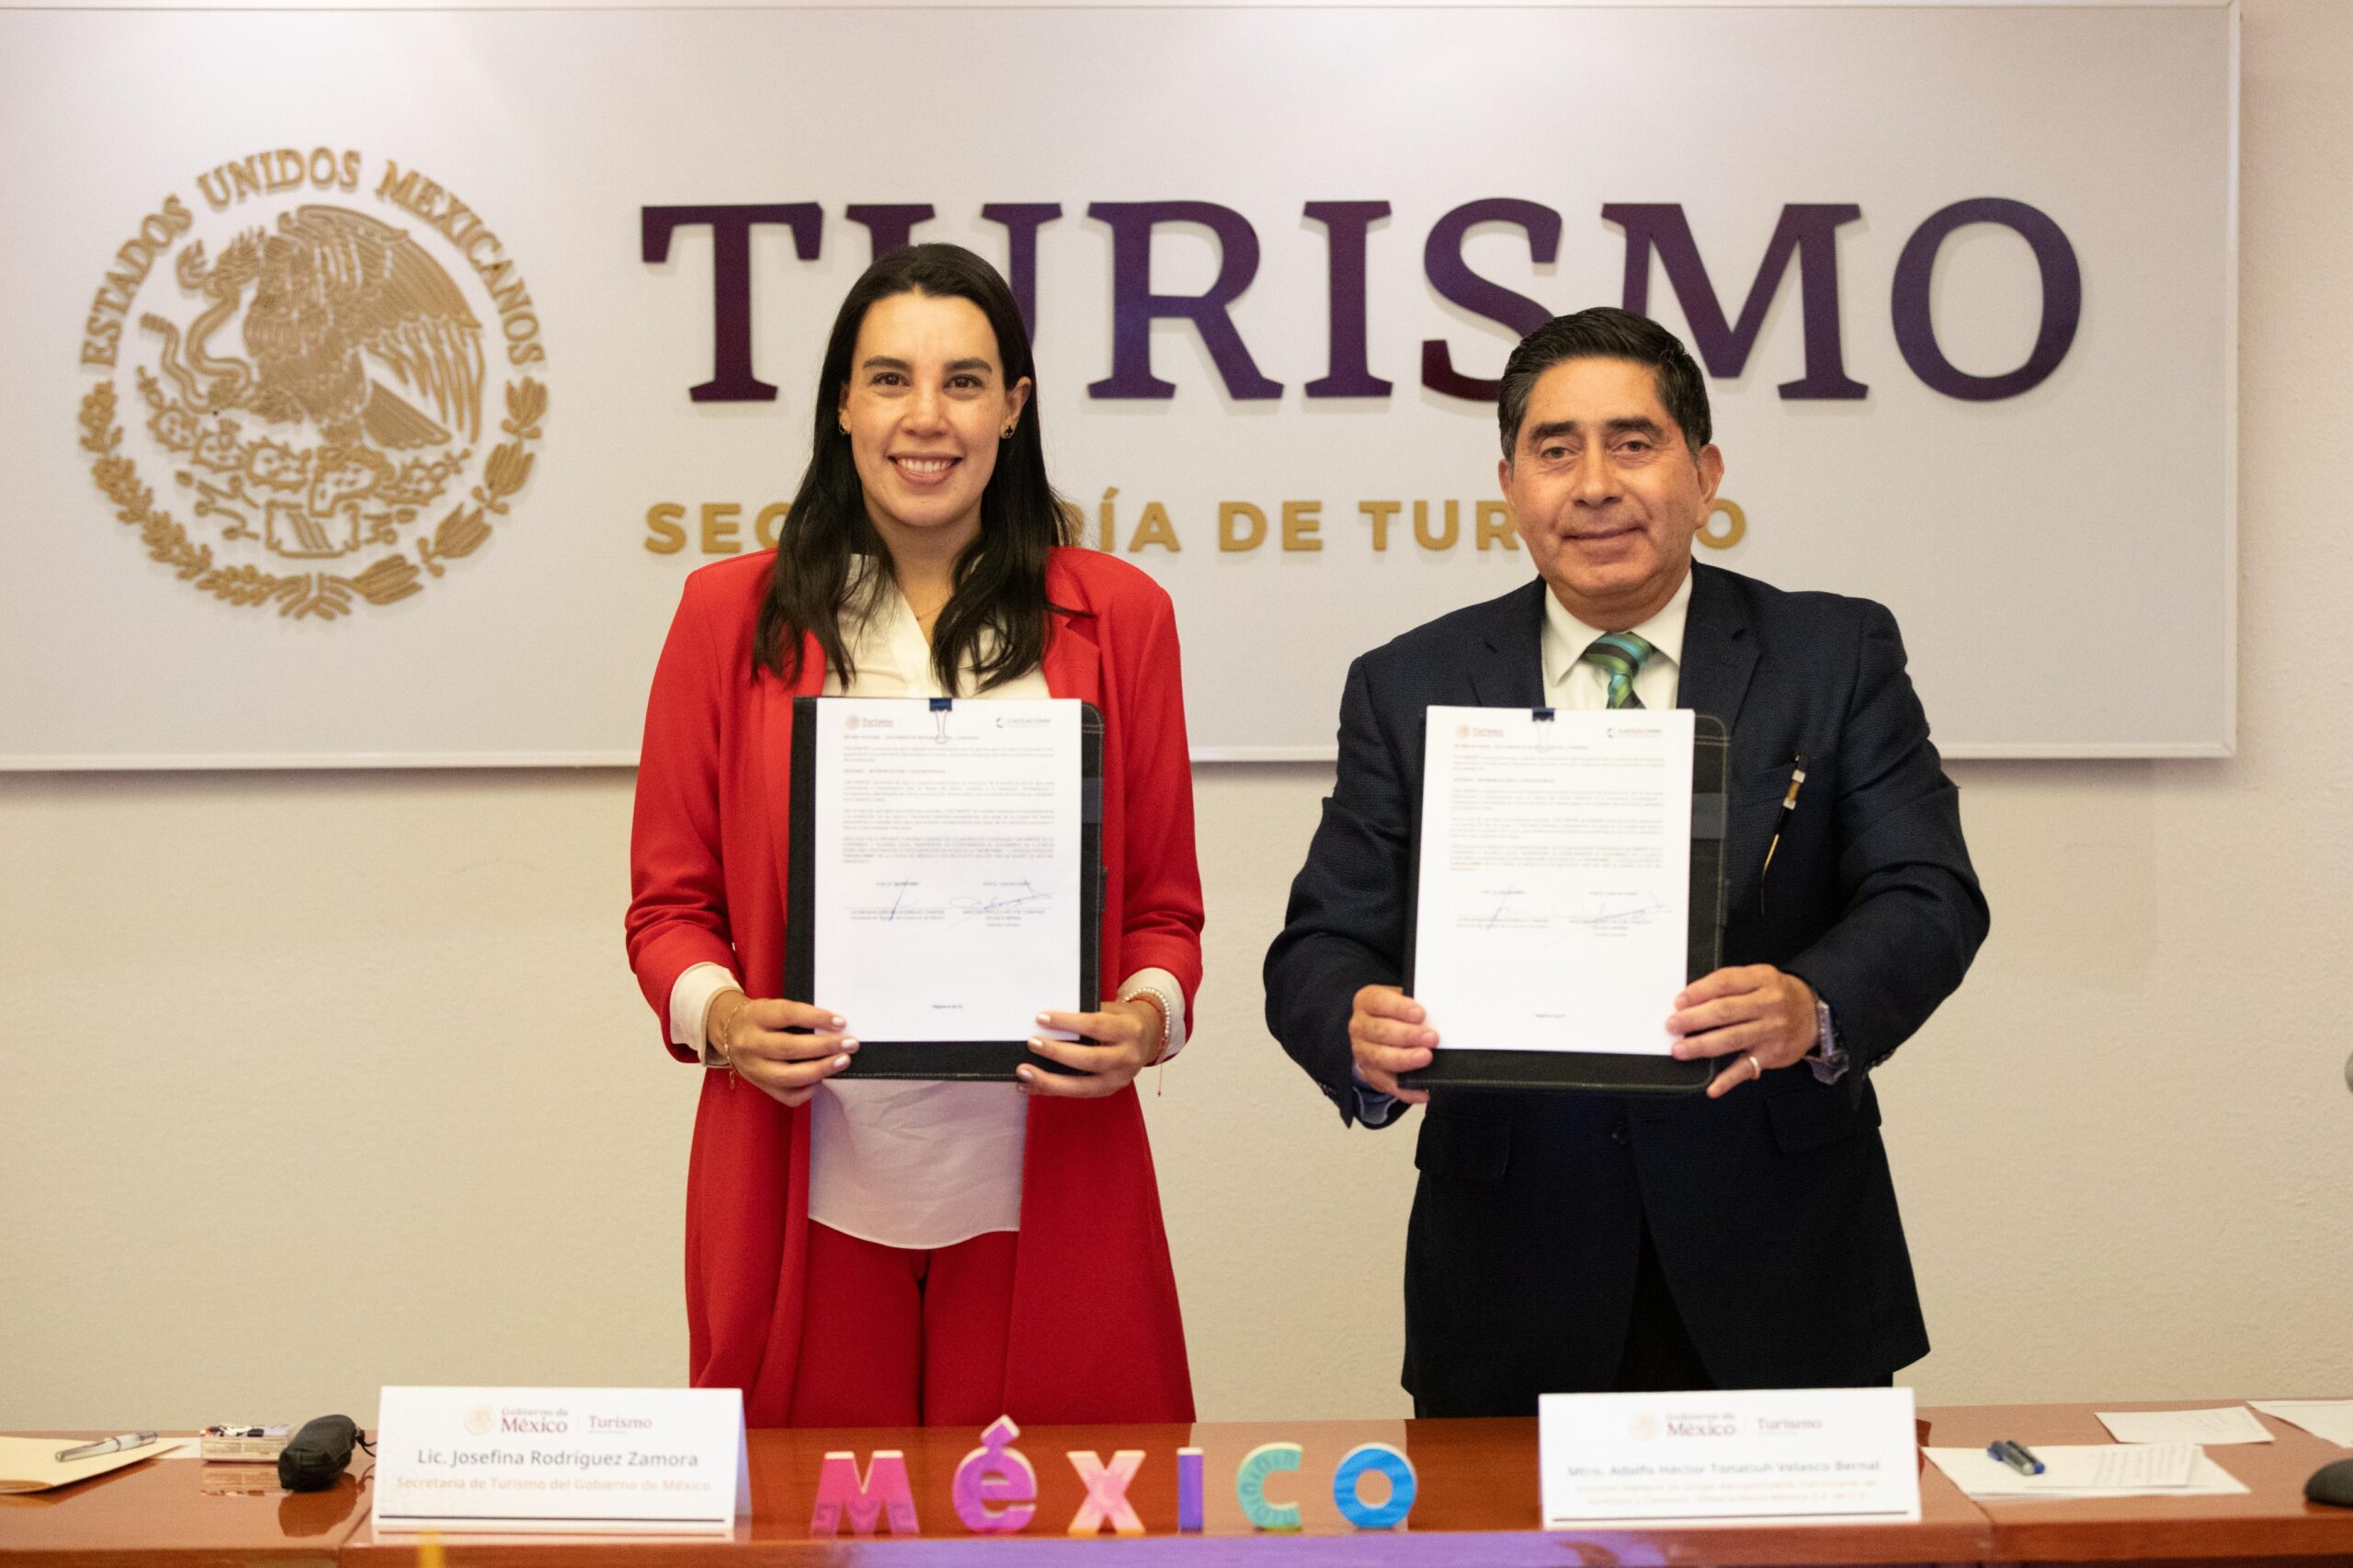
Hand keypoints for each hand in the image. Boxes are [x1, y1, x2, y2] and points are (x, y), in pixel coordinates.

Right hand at [707, 990, 856, 1107]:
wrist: (728, 1031)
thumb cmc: (760, 1017)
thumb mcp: (773, 1006)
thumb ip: (797, 1016)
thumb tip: (835, 1028)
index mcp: (756, 1017)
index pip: (788, 1015)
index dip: (816, 1018)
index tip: (841, 1022)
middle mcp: (750, 1043)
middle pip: (789, 1048)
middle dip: (825, 1047)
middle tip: (850, 1044)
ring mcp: (753, 1068)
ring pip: (788, 1076)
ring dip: (821, 1070)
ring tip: (842, 1061)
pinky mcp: (758, 1085)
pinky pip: (786, 1095)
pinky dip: (808, 1090)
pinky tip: (821, 1080)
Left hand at [1019, 998, 1163, 1097]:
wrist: (1147, 1038)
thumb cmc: (1122, 1021)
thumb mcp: (1111, 1010)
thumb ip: (1085, 1015)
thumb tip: (1044, 1023)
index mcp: (1129, 1030)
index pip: (1096, 1026)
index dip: (1067, 1023)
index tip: (1041, 1018)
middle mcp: (1127, 1057)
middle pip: (1090, 1059)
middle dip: (1058, 1053)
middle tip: (1033, 1043)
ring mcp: (1119, 1079)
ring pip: (1082, 1086)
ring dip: (1049, 1081)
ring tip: (1024, 1072)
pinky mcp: (1108, 1091)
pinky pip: (1076, 1094)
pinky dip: (1050, 1090)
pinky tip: (1030, 1085)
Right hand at [1350, 984, 1433, 1105]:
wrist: (1377, 1033)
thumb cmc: (1395, 1013)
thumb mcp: (1401, 999)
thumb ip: (1415, 1002)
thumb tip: (1439, 1012)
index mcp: (1366, 1002)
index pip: (1379, 1002)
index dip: (1399, 1008)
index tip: (1420, 1014)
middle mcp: (1360, 1027)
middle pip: (1381, 1031)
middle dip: (1408, 1035)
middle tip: (1432, 1038)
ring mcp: (1363, 1052)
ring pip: (1381, 1058)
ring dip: (1405, 1059)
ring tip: (1426, 1058)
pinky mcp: (1371, 1074)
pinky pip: (1388, 1085)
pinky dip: (1406, 1090)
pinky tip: (1422, 1091)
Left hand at [1666, 965, 1818, 1098]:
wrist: (1815, 1012)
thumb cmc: (1777, 994)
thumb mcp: (1758, 978)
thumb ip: (1730, 985)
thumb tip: (1690, 1000)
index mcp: (1761, 979)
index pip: (1724, 983)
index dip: (1698, 992)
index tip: (1678, 1002)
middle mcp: (1768, 1004)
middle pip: (1725, 1011)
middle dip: (1693, 1019)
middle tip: (1672, 1026)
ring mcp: (1771, 1030)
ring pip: (1731, 1039)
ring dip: (1702, 1046)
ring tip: (1680, 1049)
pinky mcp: (1772, 1054)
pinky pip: (1747, 1068)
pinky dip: (1728, 1080)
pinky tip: (1713, 1087)